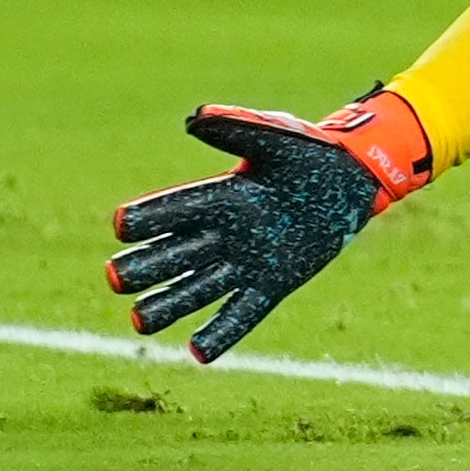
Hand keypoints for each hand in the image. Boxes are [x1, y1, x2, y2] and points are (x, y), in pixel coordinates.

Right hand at [105, 94, 435, 364]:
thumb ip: (236, 127)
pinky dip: (221, 333)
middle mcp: (225, 233)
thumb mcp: (274, 137)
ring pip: (199, 288)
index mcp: (220, 196)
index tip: (120, 224)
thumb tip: (195, 117)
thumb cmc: (310, 151)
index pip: (176, 209)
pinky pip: (242, 313)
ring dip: (169, 305)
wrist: (353, 178)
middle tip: (116, 278)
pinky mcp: (273, 284)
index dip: (149, 217)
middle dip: (146, 266)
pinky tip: (197, 353)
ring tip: (138, 320)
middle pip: (177, 254)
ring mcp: (247, 261)